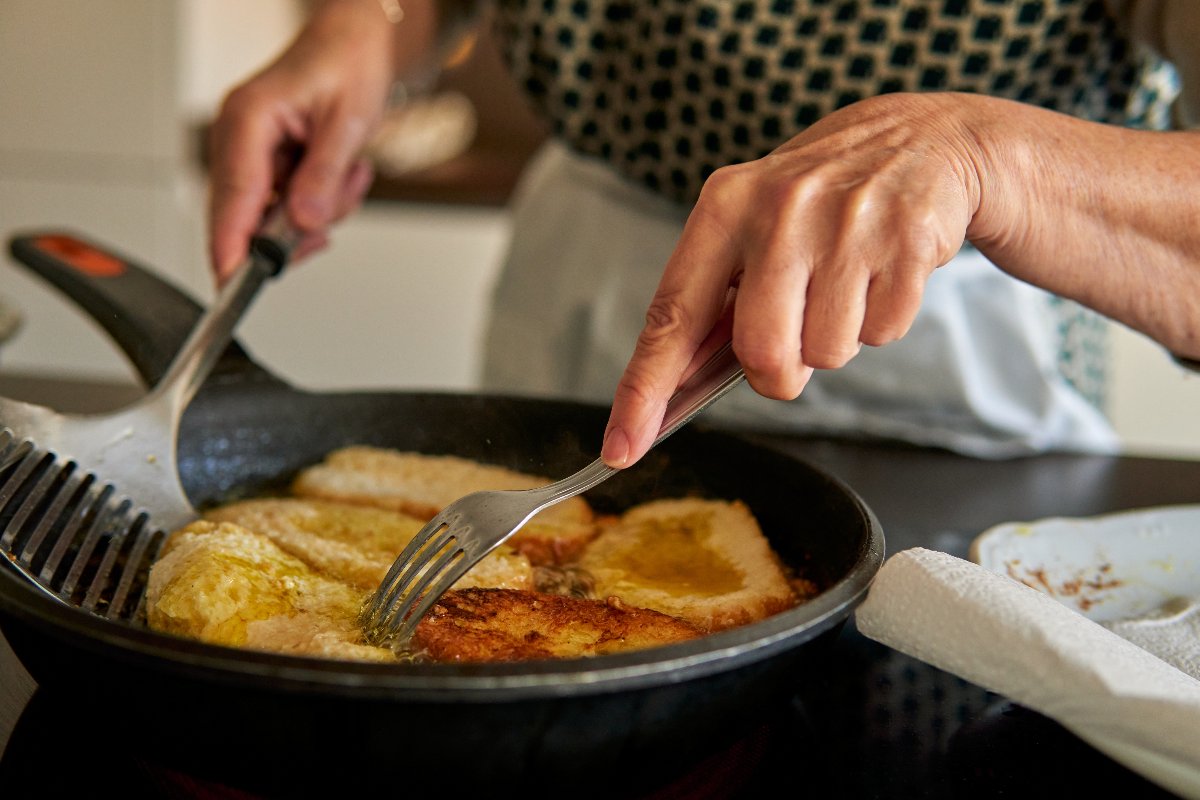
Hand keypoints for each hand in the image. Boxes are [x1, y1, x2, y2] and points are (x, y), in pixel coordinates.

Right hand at [207, 2, 396, 282]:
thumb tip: (304, 222)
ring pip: (273, 217)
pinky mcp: (267, 161)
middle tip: (328, 221)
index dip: (231, 244)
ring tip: (347, 173)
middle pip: (246, 216)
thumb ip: (324, 176)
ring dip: (318, 210)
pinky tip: (340, 174)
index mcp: (248, 118)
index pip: (233, 196)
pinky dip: (320, 201)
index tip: (232, 282)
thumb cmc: (348, 60)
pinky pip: (287, 205)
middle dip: (294, 229)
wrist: (356, 39)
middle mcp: (239, 135)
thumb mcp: (348, 122)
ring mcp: (250, 150)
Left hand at [601, 92, 987, 467]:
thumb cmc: (817, 200)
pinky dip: (881, 322)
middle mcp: (778, 210)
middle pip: (761, 353)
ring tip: (844, 286)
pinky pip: (882, 335)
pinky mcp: (905, 241)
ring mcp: (845, 224)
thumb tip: (674, 389)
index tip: (620, 447)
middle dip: (778, 374)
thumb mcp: (752, 224)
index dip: (643, 390)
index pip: (672, 316)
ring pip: (826, 354)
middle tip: (795, 339)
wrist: (918, 140)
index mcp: (723, 207)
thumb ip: (715, 299)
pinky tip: (880, 275)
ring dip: (835, 343)